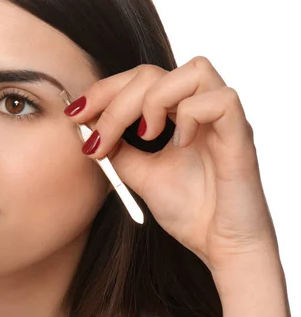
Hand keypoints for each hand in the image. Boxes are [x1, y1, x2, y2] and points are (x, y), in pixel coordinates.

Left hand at [66, 56, 277, 271]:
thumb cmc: (190, 210)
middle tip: (99, 136)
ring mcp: (224, 119)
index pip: (139, 79)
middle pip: (154, 72)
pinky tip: (179, 144)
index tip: (76, 114)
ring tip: (146, 135)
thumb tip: (91, 129)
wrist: (220, 246)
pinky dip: (190, 116)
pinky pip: (221, 100)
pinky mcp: (241, 135)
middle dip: (115, 99)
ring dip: (155, 99)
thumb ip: (119, 148)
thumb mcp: (139, 173)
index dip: (104, 90)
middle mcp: (202, 108)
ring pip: (194, 70)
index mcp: (179, 113)